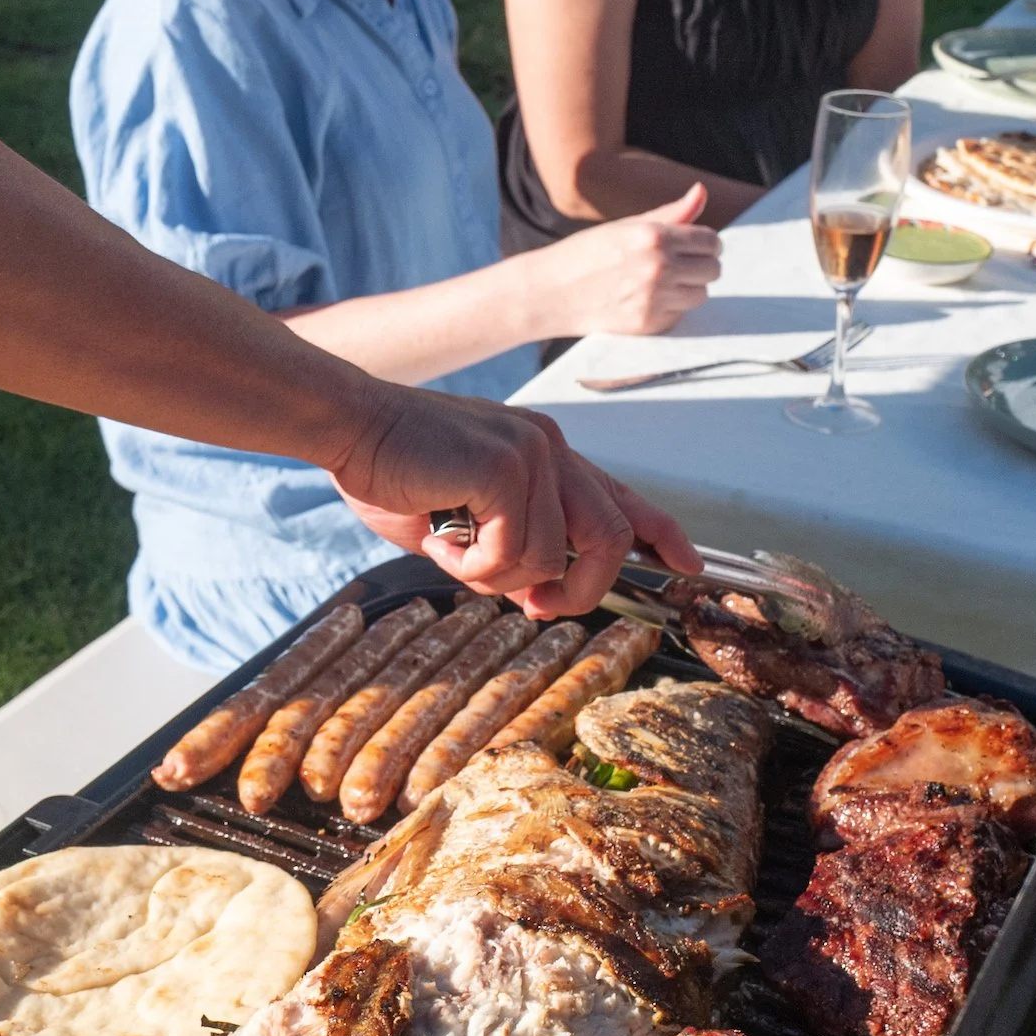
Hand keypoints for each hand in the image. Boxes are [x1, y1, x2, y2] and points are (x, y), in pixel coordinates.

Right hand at [329, 383, 700, 615]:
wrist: (348, 427)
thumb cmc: (391, 469)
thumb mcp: (461, 519)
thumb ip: (507, 545)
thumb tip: (535, 593)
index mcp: (545, 454)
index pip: (620, 495)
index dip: (662, 532)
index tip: (688, 564)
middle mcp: (550, 447)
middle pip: (612, 533)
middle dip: (585, 588)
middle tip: (539, 608)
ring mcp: (533, 452)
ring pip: (553, 556)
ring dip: (501, 578)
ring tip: (456, 553)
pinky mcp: (506, 465)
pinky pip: (514, 551)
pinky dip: (477, 567)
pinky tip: (443, 541)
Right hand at [540, 183, 721, 338]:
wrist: (550, 292)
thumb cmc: (587, 253)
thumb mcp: (626, 226)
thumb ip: (671, 213)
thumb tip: (702, 191)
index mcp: (653, 235)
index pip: (711, 241)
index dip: (707, 243)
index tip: (695, 246)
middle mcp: (658, 267)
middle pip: (713, 269)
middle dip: (701, 265)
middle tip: (679, 264)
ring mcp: (654, 298)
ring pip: (701, 295)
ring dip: (688, 288)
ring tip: (661, 282)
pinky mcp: (648, 324)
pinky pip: (680, 315)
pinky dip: (670, 308)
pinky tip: (646, 299)